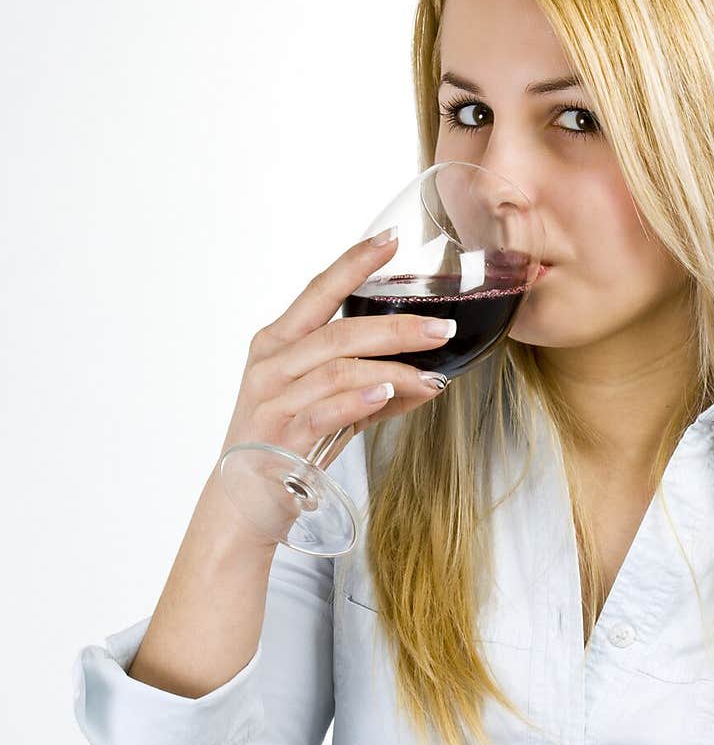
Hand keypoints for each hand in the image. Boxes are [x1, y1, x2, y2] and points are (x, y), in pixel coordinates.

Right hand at [219, 230, 451, 468]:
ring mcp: (272, 401)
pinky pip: (325, 410)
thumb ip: (371, 389)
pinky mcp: (280, 438)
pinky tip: (391, 395)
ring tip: (431, 378)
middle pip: (340, 332)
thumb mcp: (325, 408)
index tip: (391, 239)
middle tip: (442, 329)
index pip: (318, 291)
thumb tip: (430, 377)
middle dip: (397, 328)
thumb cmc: (284, 449)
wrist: (240, 505)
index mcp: (277, 344)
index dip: (354, 263)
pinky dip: (360, 400)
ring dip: (393, 371)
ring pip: (339, 370)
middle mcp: (270, 365)